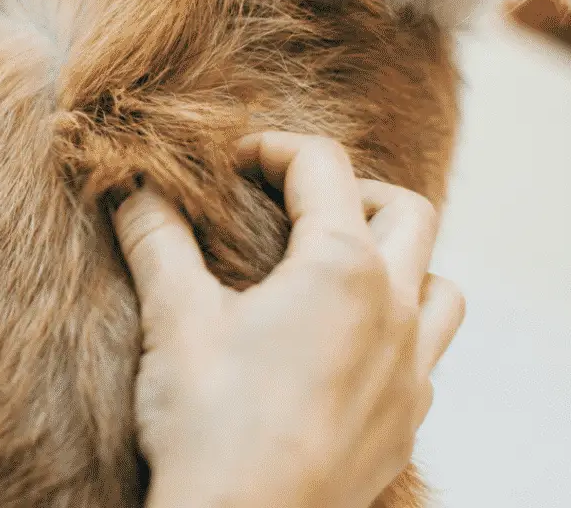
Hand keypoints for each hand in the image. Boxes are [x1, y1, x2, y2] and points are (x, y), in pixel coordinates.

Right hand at [113, 132, 465, 507]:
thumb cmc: (210, 424)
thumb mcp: (174, 316)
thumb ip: (155, 236)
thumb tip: (131, 186)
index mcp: (340, 268)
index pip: (323, 166)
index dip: (272, 148)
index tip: (230, 164)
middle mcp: (394, 310)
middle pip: (405, 210)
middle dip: (350, 190)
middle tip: (291, 206)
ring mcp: (411, 370)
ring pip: (439, 284)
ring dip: (397, 259)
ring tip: (333, 270)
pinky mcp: (408, 420)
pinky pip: (427, 351)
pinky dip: (396, 326)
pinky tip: (342, 345)